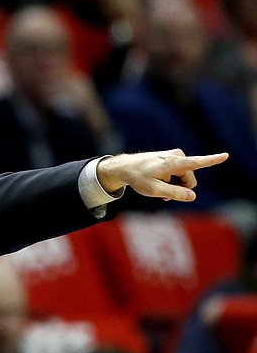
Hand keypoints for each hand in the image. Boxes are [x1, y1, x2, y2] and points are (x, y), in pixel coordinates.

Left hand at [97, 149, 228, 200]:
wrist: (126, 167)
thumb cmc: (138, 179)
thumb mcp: (154, 190)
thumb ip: (174, 193)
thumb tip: (193, 196)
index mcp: (172, 163)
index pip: (196, 163)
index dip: (212, 160)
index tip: (225, 155)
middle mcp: (176, 156)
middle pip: (190, 178)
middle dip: (182, 188)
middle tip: (165, 196)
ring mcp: (175, 155)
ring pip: (185, 176)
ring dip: (176, 185)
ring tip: (161, 189)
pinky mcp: (173, 157)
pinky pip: (180, 172)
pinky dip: (172, 180)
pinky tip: (160, 183)